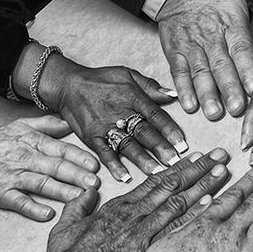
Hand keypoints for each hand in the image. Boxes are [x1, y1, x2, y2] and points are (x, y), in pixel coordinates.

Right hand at [0, 116, 99, 220]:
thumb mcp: (20, 126)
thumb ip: (46, 124)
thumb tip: (68, 123)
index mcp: (32, 142)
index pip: (60, 149)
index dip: (78, 157)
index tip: (95, 165)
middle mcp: (25, 159)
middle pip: (55, 167)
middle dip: (76, 175)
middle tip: (94, 183)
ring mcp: (13, 177)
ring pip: (41, 184)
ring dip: (61, 191)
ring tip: (79, 198)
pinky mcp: (2, 194)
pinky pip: (19, 202)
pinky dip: (33, 208)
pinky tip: (48, 214)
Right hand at [26, 149, 231, 251]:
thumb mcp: (67, 228)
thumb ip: (79, 206)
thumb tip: (88, 191)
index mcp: (117, 208)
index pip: (153, 182)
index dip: (176, 168)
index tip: (194, 157)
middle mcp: (132, 214)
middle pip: (171, 185)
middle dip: (198, 168)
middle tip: (219, 155)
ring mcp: (140, 230)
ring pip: (178, 200)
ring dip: (203, 183)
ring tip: (223, 169)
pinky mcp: (145, 248)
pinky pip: (175, 226)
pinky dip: (194, 212)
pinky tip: (212, 201)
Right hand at [38, 53, 188, 181]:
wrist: (68, 85)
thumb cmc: (101, 80)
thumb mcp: (128, 74)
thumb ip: (151, 86)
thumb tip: (174, 95)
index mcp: (133, 97)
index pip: (155, 115)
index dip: (170, 130)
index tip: (183, 144)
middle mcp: (121, 113)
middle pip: (144, 132)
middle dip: (160, 148)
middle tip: (175, 162)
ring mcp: (105, 126)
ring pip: (127, 144)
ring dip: (142, 159)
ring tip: (157, 172)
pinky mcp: (92, 137)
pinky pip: (104, 152)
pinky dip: (114, 165)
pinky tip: (125, 176)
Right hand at [156, 0, 252, 119]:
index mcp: (231, 23)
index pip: (241, 48)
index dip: (248, 69)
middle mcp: (211, 36)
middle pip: (221, 65)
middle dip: (229, 88)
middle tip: (237, 108)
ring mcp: (192, 45)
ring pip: (200, 71)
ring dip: (207, 93)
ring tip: (214, 112)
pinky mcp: (175, 51)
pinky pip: (179, 71)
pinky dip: (183, 88)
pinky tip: (189, 104)